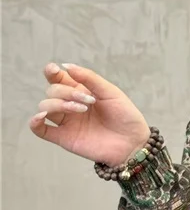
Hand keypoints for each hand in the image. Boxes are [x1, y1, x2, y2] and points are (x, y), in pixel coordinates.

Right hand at [28, 62, 151, 167]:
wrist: (133, 143)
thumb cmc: (125, 116)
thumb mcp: (110, 92)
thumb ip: (90, 79)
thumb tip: (66, 66)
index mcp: (80, 91)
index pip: (58, 78)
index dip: (52, 72)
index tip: (54, 70)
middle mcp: (70, 104)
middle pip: (52, 91)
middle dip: (67, 92)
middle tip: (89, 101)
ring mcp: (66, 121)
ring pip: (46, 106)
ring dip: (58, 104)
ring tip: (81, 110)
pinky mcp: (63, 138)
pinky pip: (40, 130)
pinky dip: (35, 122)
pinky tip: (41, 116)